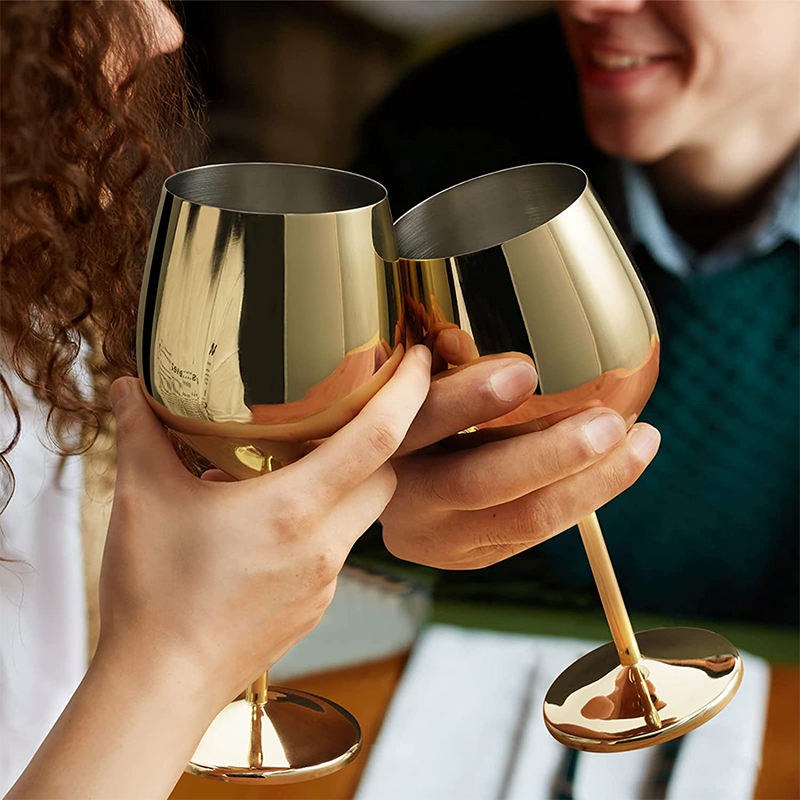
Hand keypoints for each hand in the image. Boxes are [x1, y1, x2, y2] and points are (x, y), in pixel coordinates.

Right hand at [9, 346, 431, 799]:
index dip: (407, 390)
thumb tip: (126, 388)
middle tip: (362, 404)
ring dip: (352, 479)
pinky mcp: (317, 605)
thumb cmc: (155, 593)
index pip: (379, 437)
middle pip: (388, 474)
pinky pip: (339, 548)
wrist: (160, 687)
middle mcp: (326, 543)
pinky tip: (281, 518)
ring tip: (310, 458)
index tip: (418, 356)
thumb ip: (140, 433)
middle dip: (386, 435)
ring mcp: (326, 580)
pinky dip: (326, 520)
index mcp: (295, 507)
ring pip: (365, 513)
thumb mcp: (143, 498)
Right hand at [381, 332, 659, 568]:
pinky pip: (534, 535)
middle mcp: (405, 500)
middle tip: (611, 425)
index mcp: (383, 445)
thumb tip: (519, 363)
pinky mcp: (470, 558)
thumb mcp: (415, 392)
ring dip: (590, 484)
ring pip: (523, 521)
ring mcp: (438, 540)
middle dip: (553, 456)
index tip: (526, 372)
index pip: (421, 421)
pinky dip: (581, 499)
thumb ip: (452, 374)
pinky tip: (618, 466)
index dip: (470, 399)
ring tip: (641, 443)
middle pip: (479, 484)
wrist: (386, 498)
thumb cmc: (410, 425)